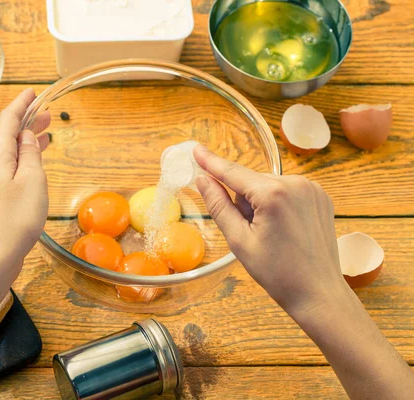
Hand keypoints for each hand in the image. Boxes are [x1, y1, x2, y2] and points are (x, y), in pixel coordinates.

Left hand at [0, 88, 50, 272]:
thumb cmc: (16, 219)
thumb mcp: (32, 180)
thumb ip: (30, 153)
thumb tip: (26, 136)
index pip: (8, 120)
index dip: (22, 104)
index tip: (33, 92)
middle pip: (6, 134)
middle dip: (27, 121)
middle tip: (48, 114)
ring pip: (7, 151)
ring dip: (25, 141)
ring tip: (44, 134)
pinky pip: (6, 167)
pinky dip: (20, 158)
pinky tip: (31, 162)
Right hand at [193, 145, 346, 315]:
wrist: (318, 293)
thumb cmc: (278, 273)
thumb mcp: (239, 241)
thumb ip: (219, 206)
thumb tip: (203, 180)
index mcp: (273, 194)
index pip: (233, 173)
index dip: (211, 162)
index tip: (196, 149)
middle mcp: (296, 183)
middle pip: (251, 182)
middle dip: (243, 201)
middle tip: (250, 233)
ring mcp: (312, 188)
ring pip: (269, 186)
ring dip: (261, 203)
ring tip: (270, 234)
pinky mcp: (321, 196)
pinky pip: (287, 191)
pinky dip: (278, 204)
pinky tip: (284, 229)